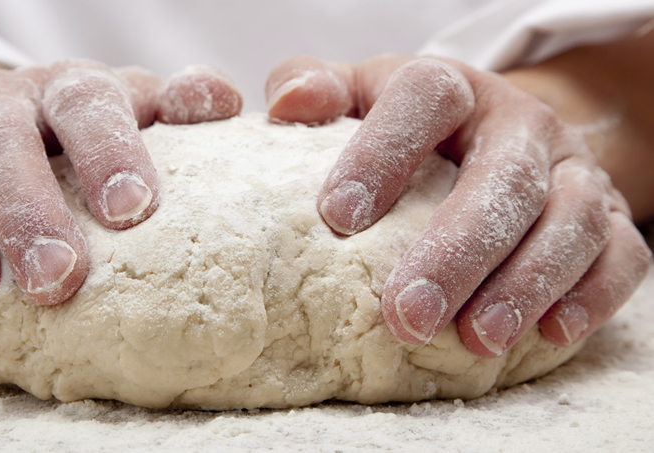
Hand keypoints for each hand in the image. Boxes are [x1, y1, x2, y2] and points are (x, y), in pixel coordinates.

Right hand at [0, 59, 241, 318]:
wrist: (8, 120)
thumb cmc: (88, 132)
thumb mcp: (138, 111)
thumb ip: (179, 107)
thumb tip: (223, 104)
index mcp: (64, 90)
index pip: (84, 105)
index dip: (107, 151)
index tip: (132, 209)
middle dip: (25, 211)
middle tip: (58, 279)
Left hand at [266, 54, 650, 356]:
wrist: (497, 133)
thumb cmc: (409, 129)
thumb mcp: (360, 98)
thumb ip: (317, 88)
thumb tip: (291, 104)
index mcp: (454, 89)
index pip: (426, 97)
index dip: (382, 152)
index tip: (337, 216)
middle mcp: (521, 124)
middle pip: (504, 177)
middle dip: (457, 250)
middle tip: (407, 315)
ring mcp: (573, 170)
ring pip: (571, 220)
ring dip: (525, 284)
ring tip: (475, 340)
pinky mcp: (613, 217)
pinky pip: (622, 256)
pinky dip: (591, 296)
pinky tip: (548, 335)